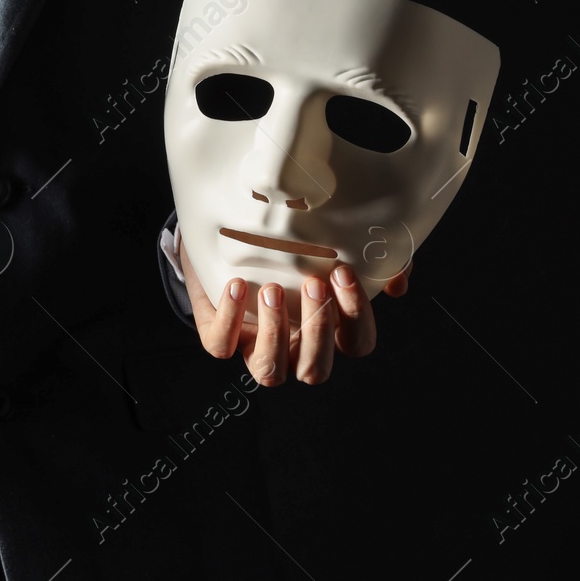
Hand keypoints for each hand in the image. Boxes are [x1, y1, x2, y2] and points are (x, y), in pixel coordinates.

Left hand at [177, 232, 410, 386]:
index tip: (344, 272)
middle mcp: (292, 349)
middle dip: (318, 328)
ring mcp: (253, 347)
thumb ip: (371, 265)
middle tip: (314, 282)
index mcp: (326, 333)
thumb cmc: (284, 253)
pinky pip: (222, 346)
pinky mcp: (218, 337)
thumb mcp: (328, 251)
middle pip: (315, 369)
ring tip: (273, 288)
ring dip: (275, 332)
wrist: (224, 243)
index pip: (356, 344)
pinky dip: (230, 318)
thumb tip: (397, 280)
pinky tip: (236, 285)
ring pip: (269, 371)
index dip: (356, 317)